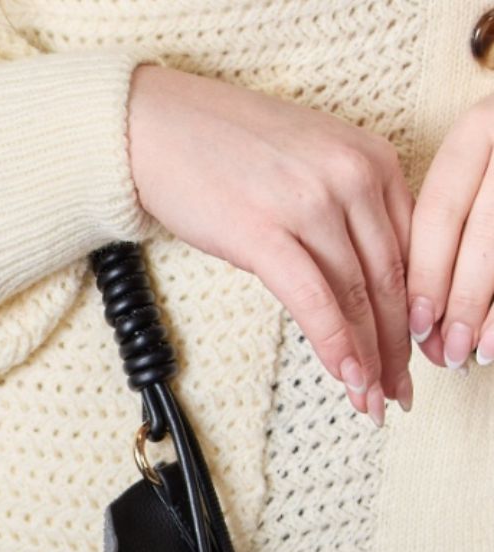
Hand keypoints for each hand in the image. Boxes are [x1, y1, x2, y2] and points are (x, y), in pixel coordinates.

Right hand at [128, 64, 415, 424]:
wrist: (159, 129)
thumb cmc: (226, 150)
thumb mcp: (311, 167)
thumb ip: (348, 210)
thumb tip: (364, 281)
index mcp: (371, 157)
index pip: (410, 251)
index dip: (415, 313)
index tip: (412, 353)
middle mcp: (351, 175)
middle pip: (390, 280)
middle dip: (396, 348)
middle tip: (396, 391)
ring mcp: (311, 203)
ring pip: (358, 297)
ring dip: (368, 359)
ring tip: (370, 397)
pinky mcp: (265, 233)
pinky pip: (315, 302)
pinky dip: (335, 346)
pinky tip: (346, 376)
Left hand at [405, 95, 493, 371]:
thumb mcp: (474, 178)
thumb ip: (446, 233)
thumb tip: (423, 320)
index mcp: (480, 126)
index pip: (439, 211)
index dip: (424, 275)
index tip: (414, 324)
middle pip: (481, 234)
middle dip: (460, 301)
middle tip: (445, 352)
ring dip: (493, 311)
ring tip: (475, 352)